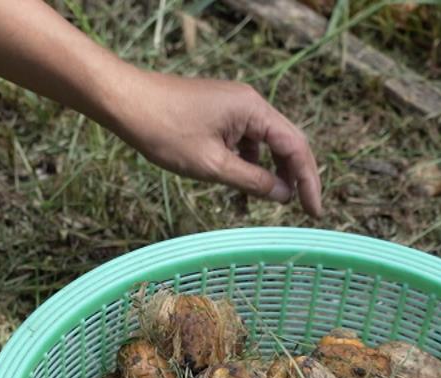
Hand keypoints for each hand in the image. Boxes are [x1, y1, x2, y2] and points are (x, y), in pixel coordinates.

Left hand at [108, 71, 321, 215]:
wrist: (125, 102)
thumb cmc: (164, 130)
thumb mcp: (211, 164)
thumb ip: (252, 181)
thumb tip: (284, 195)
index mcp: (253, 109)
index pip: (295, 147)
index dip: (309, 181)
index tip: (314, 212)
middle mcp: (250, 103)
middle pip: (285, 143)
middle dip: (294, 177)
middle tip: (301, 210)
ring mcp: (233, 106)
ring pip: (264, 143)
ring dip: (269, 172)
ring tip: (267, 202)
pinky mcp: (218, 113)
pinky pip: (244, 140)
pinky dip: (247, 163)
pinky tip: (240, 186)